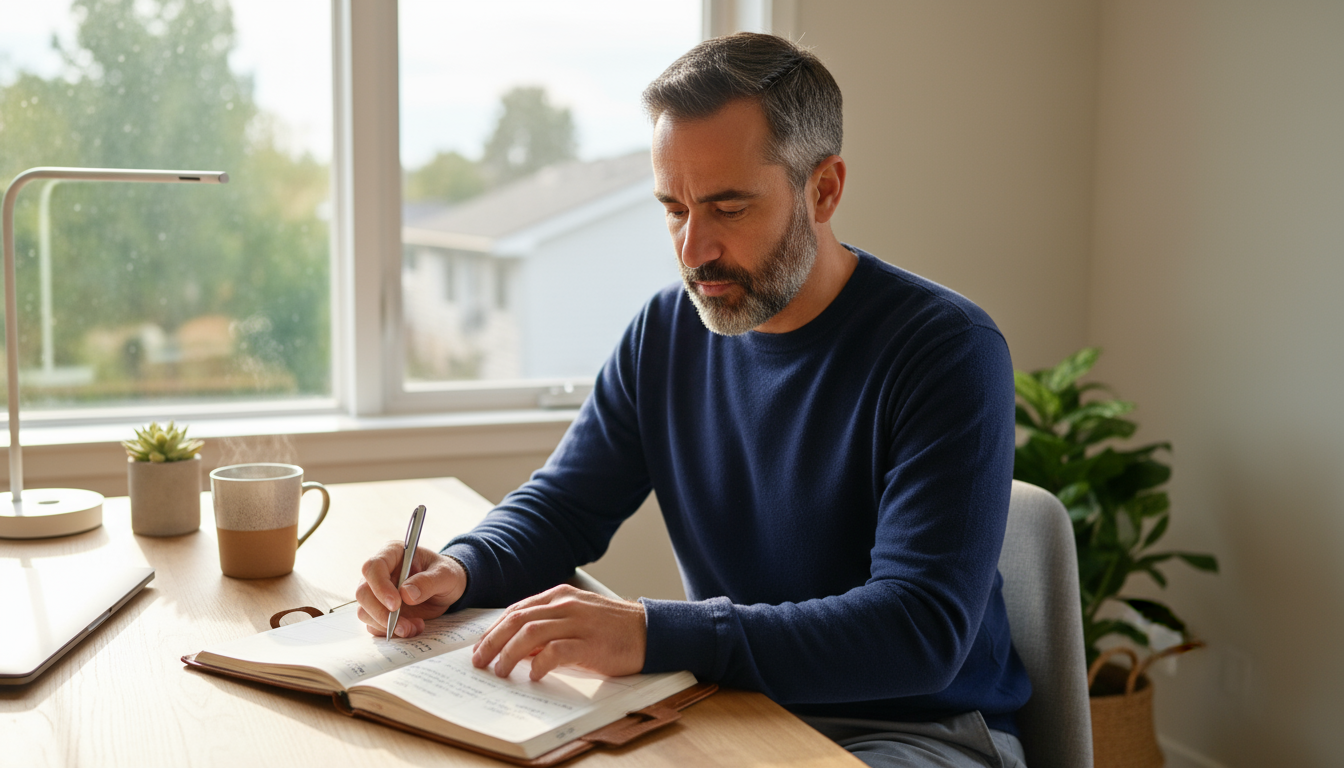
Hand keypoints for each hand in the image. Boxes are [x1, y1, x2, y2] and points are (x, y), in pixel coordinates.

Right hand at [356, 542, 466, 637]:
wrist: (447, 589)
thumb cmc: (445, 574)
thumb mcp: (445, 574)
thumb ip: (428, 582)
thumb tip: (406, 594)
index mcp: (393, 553)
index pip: (373, 567)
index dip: (380, 587)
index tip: (396, 604)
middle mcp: (380, 572)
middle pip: (363, 593)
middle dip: (381, 613)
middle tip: (404, 625)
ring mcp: (376, 592)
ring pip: (364, 612)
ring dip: (387, 626)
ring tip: (415, 626)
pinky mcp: (379, 610)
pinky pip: (374, 625)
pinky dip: (391, 632)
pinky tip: (412, 628)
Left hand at [471, 584, 645, 680]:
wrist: (651, 631)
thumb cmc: (612, 629)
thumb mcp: (577, 620)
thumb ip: (550, 628)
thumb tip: (519, 649)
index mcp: (560, 596)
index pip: (517, 610)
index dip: (494, 629)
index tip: (480, 647)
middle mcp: (566, 605)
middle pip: (517, 620)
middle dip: (492, 641)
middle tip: (479, 661)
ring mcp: (578, 622)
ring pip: (530, 633)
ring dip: (509, 654)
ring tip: (500, 671)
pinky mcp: (590, 643)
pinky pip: (556, 651)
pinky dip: (540, 663)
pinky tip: (534, 675)